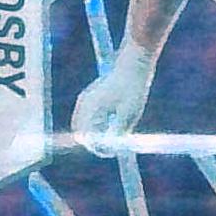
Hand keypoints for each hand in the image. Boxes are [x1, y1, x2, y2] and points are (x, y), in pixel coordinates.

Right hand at [71, 40, 156, 156]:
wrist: (134, 63)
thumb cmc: (133, 87)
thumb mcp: (129, 113)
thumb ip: (119, 131)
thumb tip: (112, 146)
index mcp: (91, 108)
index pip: (86, 138)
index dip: (98, 148)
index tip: (113, 151)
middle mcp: (84, 103)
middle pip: (81, 132)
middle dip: (95, 142)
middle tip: (113, 147)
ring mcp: (85, 98)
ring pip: (83, 124)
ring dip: (95, 132)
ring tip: (115, 132)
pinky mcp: (90, 96)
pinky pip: (86, 116)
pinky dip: (95, 123)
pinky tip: (111, 122)